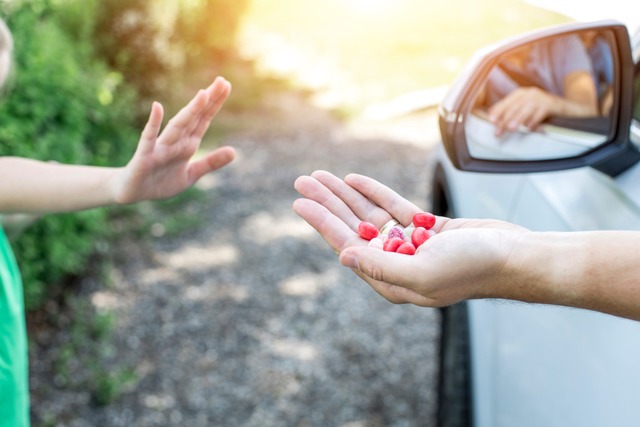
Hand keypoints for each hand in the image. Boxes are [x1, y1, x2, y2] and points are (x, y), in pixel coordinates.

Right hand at [112, 76, 235, 203]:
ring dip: (190, 111)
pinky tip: (157, 107)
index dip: (214, 104)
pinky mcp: (144, 156)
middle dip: (208, 101)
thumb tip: (234, 152)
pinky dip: (153, 124)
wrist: (133, 193)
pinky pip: (148, 139)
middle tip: (221, 81)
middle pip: (194, 118)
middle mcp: (175, 142)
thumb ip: (210, 163)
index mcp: (187, 145)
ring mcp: (160, 147)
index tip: (226, 85)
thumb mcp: (191, 174)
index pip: (203, 120)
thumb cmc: (161, 181)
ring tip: (203, 94)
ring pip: (178, 126)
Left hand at [293, 171, 527, 306]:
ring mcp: (412, 245)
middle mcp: (396, 263)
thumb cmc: (472, 268)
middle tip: (303, 180)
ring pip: (370, 215)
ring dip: (347, 195)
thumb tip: (343, 256)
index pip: (347, 244)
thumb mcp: (423, 272)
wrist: (515, 256)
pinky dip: (375, 193)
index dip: (322, 222)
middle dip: (328, 203)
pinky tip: (356, 180)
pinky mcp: (428, 229)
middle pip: (353, 227)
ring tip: (322, 176)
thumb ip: (382, 267)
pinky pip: (394, 208)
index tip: (300, 202)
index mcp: (390, 279)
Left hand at [488, 87, 554, 136]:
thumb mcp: (523, 105)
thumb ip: (509, 108)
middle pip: (514, 107)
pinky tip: (529, 128)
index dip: (498, 111)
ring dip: (518, 120)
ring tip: (511, 128)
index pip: (506, 102)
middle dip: (505, 120)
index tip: (491, 120)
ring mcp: (540, 98)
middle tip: (498, 131)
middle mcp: (529, 94)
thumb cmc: (538, 107)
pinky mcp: (550, 105)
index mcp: (520, 93)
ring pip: (526, 110)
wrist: (561, 106)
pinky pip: (539, 114)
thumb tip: (490, 113)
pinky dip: (533, 121)